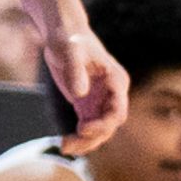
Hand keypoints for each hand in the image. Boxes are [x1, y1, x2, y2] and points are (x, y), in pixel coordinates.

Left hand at [39, 25, 129, 157]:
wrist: (63, 34)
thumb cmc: (70, 39)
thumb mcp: (71, 52)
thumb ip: (76, 71)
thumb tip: (80, 94)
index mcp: (116, 81)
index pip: (118, 110)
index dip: (104, 123)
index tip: (83, 128)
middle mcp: (112, 94)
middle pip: (109, 124)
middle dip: (93, 137)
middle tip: (69, 144)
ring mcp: (100, 100)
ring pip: (100, 130)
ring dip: (85, 142)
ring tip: (65, 147)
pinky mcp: (87, 104)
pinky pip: (88, 127)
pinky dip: (79, 137)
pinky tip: (65, 143)